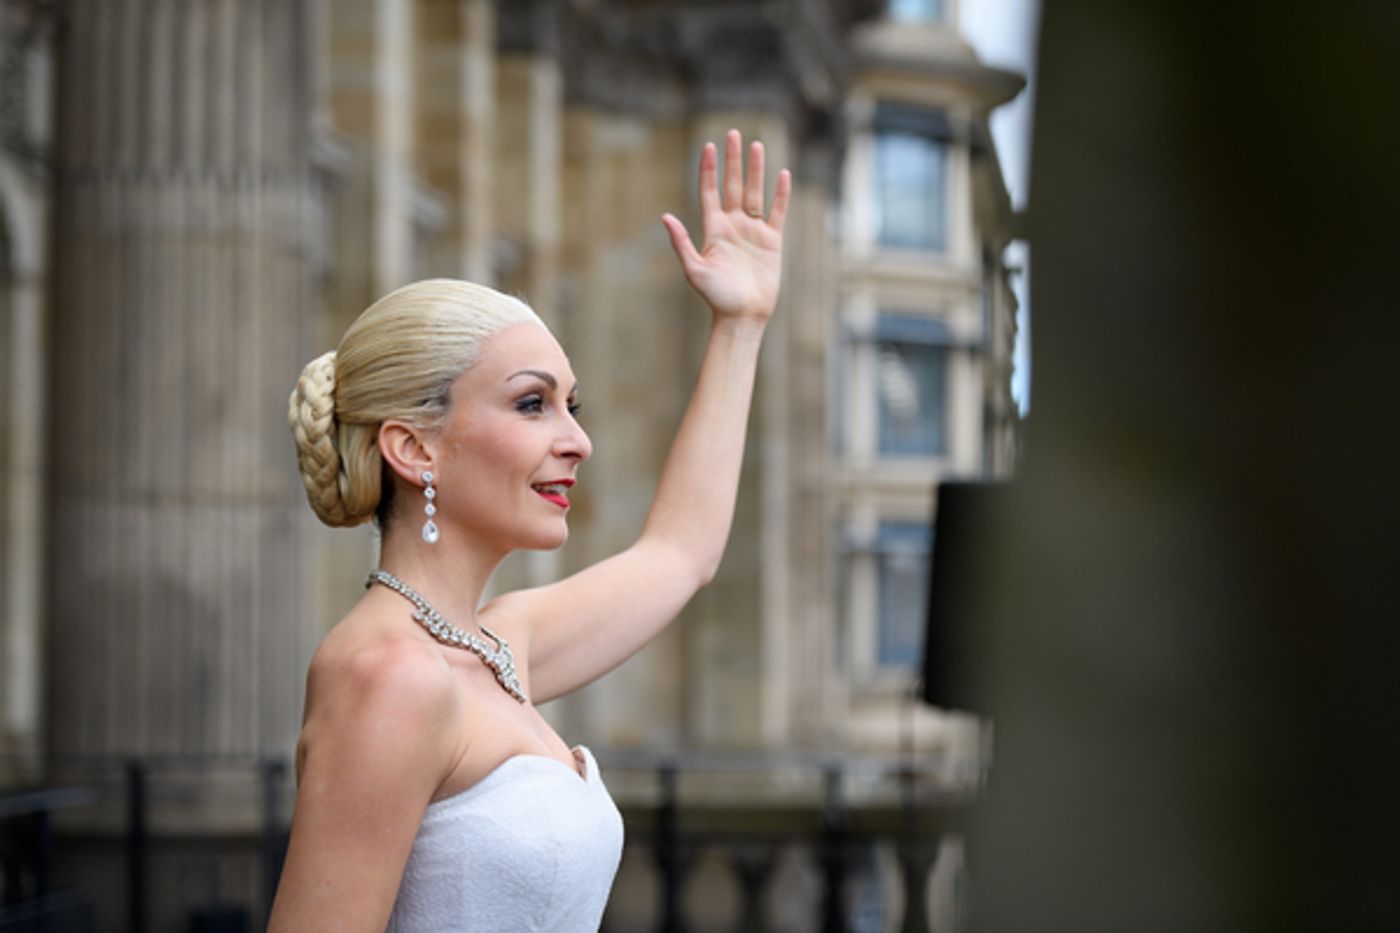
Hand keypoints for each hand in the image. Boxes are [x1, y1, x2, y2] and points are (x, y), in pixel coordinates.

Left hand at [662, 129, 790, 322]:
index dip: (709, 169)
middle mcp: (732, 226)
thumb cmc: (716, 296)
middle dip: (732, 160)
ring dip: (755, 170)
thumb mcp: (694, 270)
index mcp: (713, 230)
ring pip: (754, 193)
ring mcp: (753, 232)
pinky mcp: (771, 241)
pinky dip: (780, 194)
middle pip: (733, 185)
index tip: (708, 146)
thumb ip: (681, 243)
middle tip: (733, 134)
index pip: (710, 192)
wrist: (743, 315)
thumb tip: (665, 216)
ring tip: (757, 145)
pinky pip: (777, 212)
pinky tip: (782, 175)